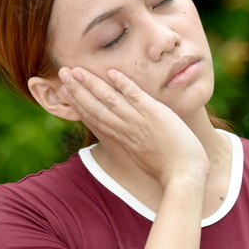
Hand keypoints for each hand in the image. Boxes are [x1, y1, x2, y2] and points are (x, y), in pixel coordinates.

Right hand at [58, 66, 208, 187]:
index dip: (79, 105)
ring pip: (110, 100)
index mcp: (124, 139)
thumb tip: (134, 142)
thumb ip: (137, 145)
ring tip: (76, 70)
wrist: (185, 178)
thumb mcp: (146, 157)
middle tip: (62, 74)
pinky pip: (136, 96)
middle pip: (95, 107)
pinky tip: (112, 73)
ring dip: (92, 84)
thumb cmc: (171, 170)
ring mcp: (140, 122)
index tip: (65, 92)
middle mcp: (127, 129)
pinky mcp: (155, 115)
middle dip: (77, 90)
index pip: (96, 119)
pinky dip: (124, 84)